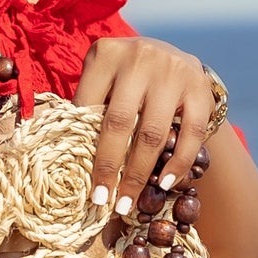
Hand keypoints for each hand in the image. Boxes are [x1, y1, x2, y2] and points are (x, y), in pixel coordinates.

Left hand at [73, 36, 216, 214]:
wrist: (175, 60)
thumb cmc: (126, 80)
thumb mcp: (102, 80)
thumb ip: (87, 107)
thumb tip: (58, 154)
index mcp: (106, 54)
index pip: (88, 106)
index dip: (81, 147)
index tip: (78, 181)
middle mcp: (139, 57)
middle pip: (119, 123)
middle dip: (109, 167)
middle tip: (102, 201)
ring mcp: (173, 71)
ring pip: (153, 133)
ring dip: (139, 174)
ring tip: (128, 203)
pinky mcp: (200, 88)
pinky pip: (190, 133)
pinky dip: (178, 163)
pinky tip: (165, 184)